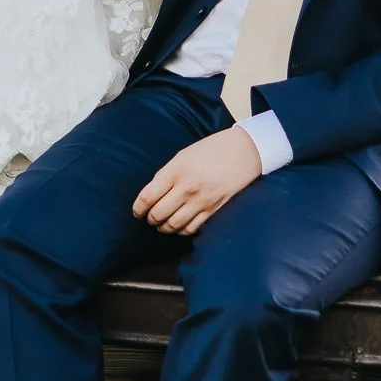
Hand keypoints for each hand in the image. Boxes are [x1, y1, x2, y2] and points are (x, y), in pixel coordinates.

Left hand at [133, 125, 261, 235]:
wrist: (244, 151)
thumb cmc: (211, 149)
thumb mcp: (183, 155)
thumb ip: (167, 174)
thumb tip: (152, 195)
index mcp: (175, 170)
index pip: (148, 197)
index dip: (138, 208)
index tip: (136, 212)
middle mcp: (187, 187)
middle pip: (158, 214)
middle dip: (150, 219)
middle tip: (149, 218)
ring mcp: (201, 200)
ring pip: (173, 225)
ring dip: (164, 228)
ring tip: (162, 224)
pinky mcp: (214, 209)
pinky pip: (192, 228)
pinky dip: (181, 230)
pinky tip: (179, 226)